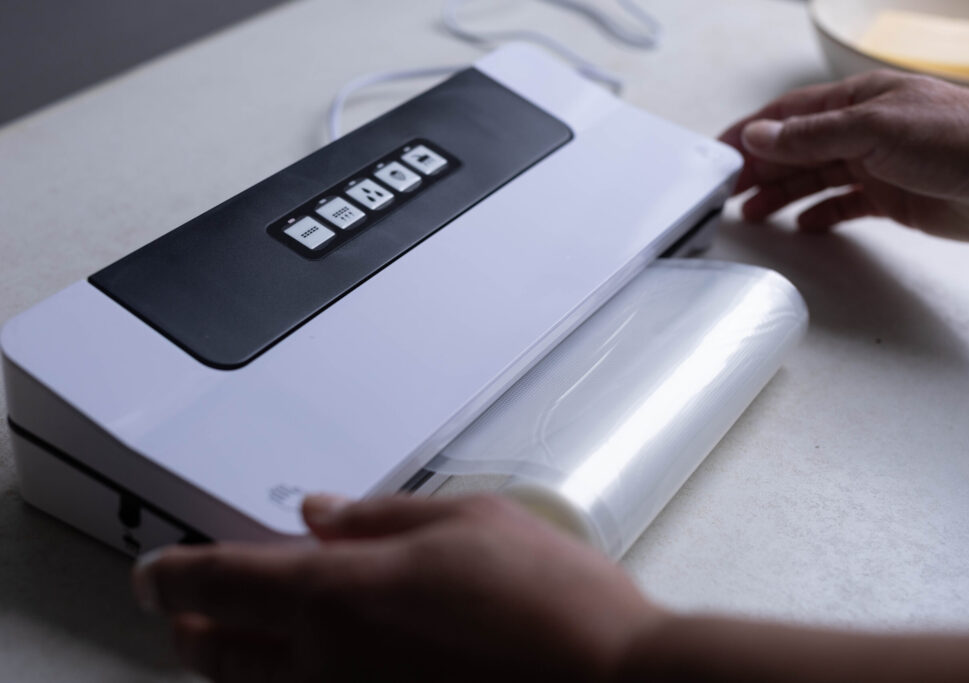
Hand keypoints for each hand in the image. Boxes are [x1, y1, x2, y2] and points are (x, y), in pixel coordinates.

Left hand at [132, 494, 662, 681]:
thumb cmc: (549, 604)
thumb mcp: (468, 519)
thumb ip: (380, 516)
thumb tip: (321, 515)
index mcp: (341, 593)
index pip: (221, 580)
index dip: (174, 573)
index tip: (155, 570)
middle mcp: (330, 662)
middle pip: (220, 649)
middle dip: (189, 625)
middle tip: (177, 610)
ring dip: (223, 665)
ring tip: (212, 646)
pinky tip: (296, 676)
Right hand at [719, 70, 968, 240]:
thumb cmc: (963, 137)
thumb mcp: (873, 129)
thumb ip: (812, 135)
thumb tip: (761, 136)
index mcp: (856, 103)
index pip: (787, 116)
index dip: (750, 134)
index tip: (718, 154)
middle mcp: (863, 132)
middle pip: (795, 150)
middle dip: (758, 169)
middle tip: (725, 192)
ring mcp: (878, 166)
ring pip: (814, 179)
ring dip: (781, 194)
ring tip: (751, 213)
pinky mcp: (894, 199)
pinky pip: (844, 206)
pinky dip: (820, 215)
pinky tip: (803, 225)